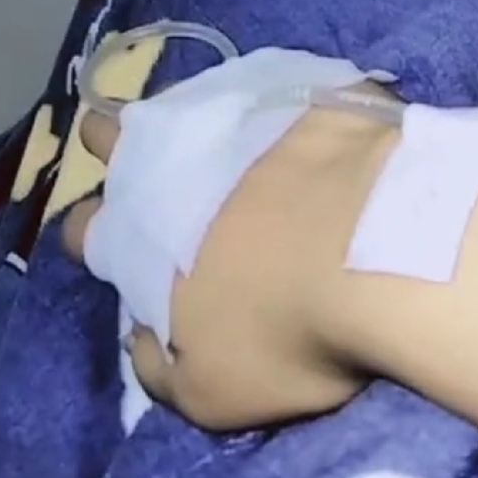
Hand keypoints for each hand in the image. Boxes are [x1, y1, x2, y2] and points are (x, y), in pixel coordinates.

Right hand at [63, 105, 396, 428]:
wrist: (391, 246)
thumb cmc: (292, 330)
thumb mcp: (212, 392)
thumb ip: (160, 367)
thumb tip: (140, 339)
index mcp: (139, 234)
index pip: (85, 227)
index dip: (96, 234)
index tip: (120, 243)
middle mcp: (172, 156)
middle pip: (113, 134)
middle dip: (116, 143)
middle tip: (153, 162)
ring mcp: (242, 110)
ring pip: (195, 102)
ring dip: (206, 123)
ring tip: (241, 146)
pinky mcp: (308, 84)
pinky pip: (281, 88)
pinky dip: (288, 109)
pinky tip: (314, 127)